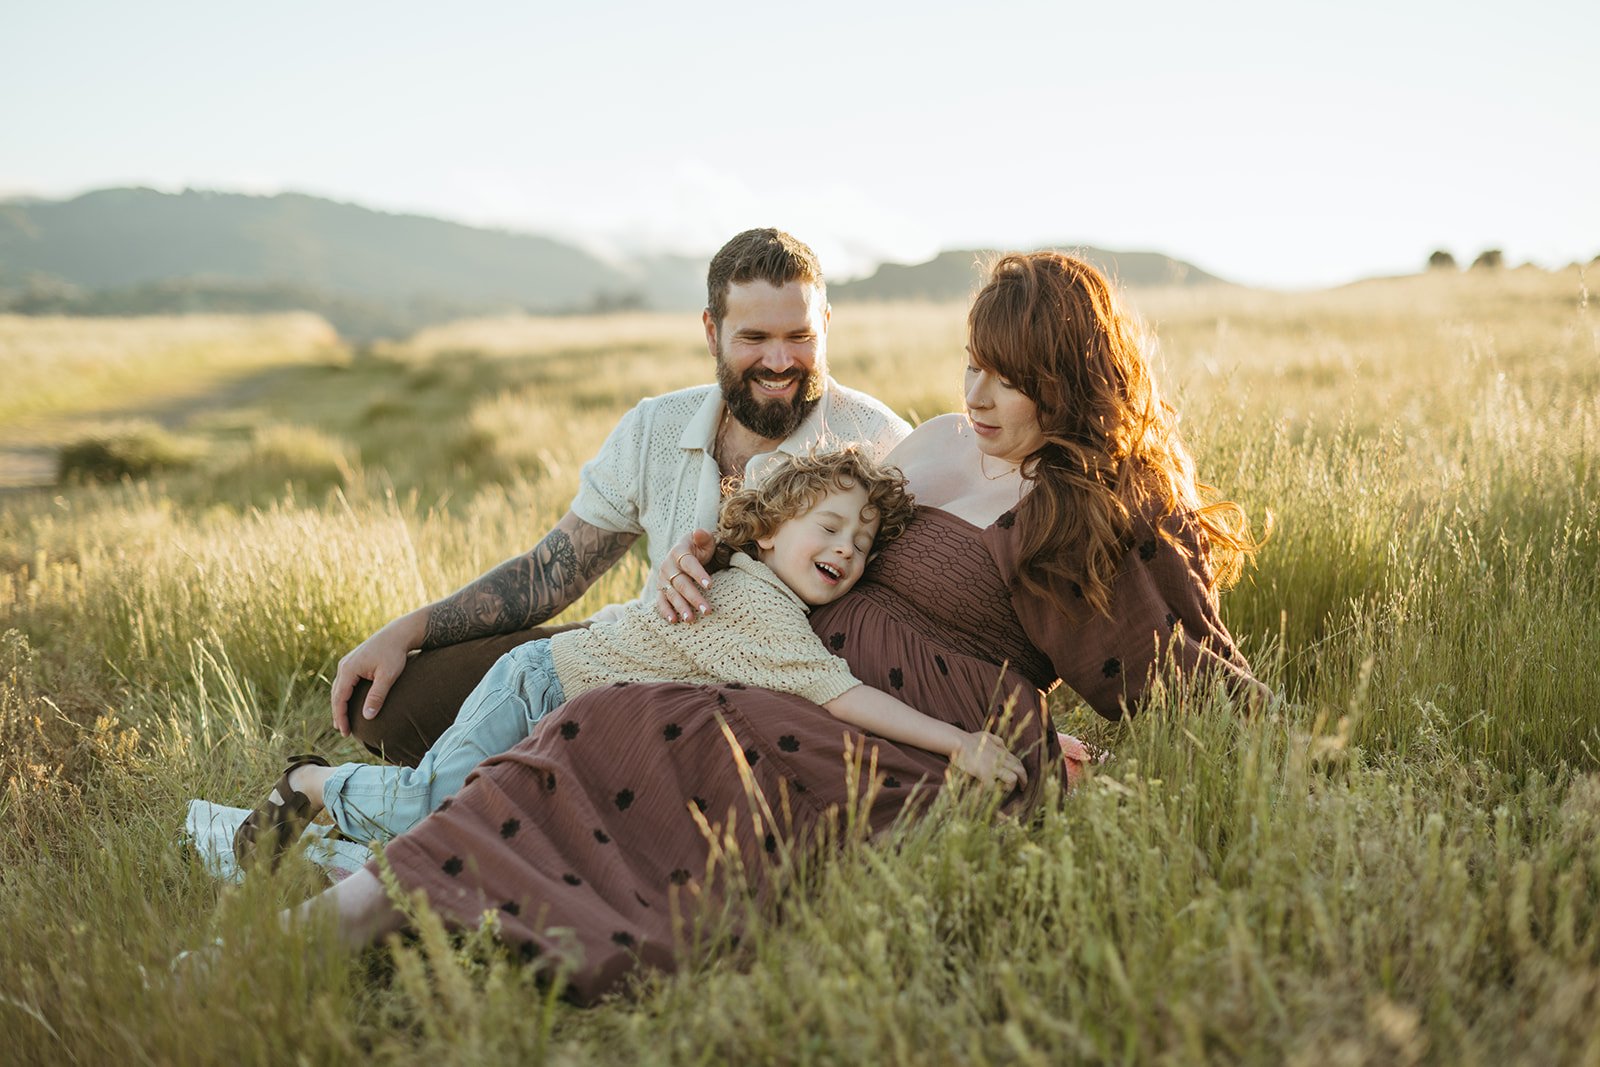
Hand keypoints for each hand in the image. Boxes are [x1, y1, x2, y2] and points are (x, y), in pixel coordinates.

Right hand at [330, 611, 424, 735]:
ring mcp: (347, 662)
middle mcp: (344, 665)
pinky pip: (344, 682)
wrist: (398, 634)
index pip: (339, 698)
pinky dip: (344, 695)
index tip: (345, 732)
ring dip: (339, 704)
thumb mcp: (387, 676)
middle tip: (343, 731)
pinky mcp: (353, 662)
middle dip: (338, 713)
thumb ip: (377, 696)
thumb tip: (368, 717)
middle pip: (336, 694)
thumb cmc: (394, 654)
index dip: (341, 716)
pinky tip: (349, 703)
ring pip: (339, 688)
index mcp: (349, 669)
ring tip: (342, 721)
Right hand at [655, 529, 715, 622]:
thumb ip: (703, 536)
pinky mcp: (661, 590)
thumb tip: (698, 532)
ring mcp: (663, 579)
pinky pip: (661, 601)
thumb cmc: (698, 547)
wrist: (683, 552)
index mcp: (679, 552)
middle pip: (681, 583)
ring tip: (691, 619)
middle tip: (706, 610)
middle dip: (694, 597)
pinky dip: (665, 611)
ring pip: (671, 594)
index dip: (699, 574)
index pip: (689, 564)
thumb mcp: (703, 539)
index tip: (710, 585)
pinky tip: (673, 621)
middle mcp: (668, 566)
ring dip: (681, 607)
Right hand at [950, 731, 1027, 790]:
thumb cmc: (968, 739)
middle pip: (1020, 770)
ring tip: (1006, 789)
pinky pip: (996, 786)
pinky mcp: (984, 775)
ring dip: (1011, 785)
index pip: (1018, 762)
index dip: (1022, 770)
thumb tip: (1005, 747)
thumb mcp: (987, 736)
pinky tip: (992, 789)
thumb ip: (998, 741)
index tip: (1022, 777)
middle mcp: (1000, 759)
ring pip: (1012, 779)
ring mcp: (993, 767)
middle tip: (1023, 788)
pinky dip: (995, 789)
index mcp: (1001, 751)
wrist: (957, 742)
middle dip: (1024, 780)